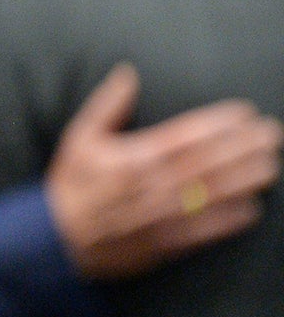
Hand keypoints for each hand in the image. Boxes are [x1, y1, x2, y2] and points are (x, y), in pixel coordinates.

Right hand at [45, 63, 283, 280]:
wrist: (56, 239)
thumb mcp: (80, 138)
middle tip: (273, 135)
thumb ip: (108, 105)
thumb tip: (128, 74)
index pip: (188, 135)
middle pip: (210, 162)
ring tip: (271, 165)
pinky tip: (253, 208)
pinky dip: (231, 220)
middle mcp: (153, 185)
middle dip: (245, 147)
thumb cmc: (71, 186)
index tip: (246, 114)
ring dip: (246, 179)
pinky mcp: (166, 242)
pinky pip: (206, 230)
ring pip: (214, 194)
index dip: (220, 124)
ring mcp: (162, 216)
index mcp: (135, 157)